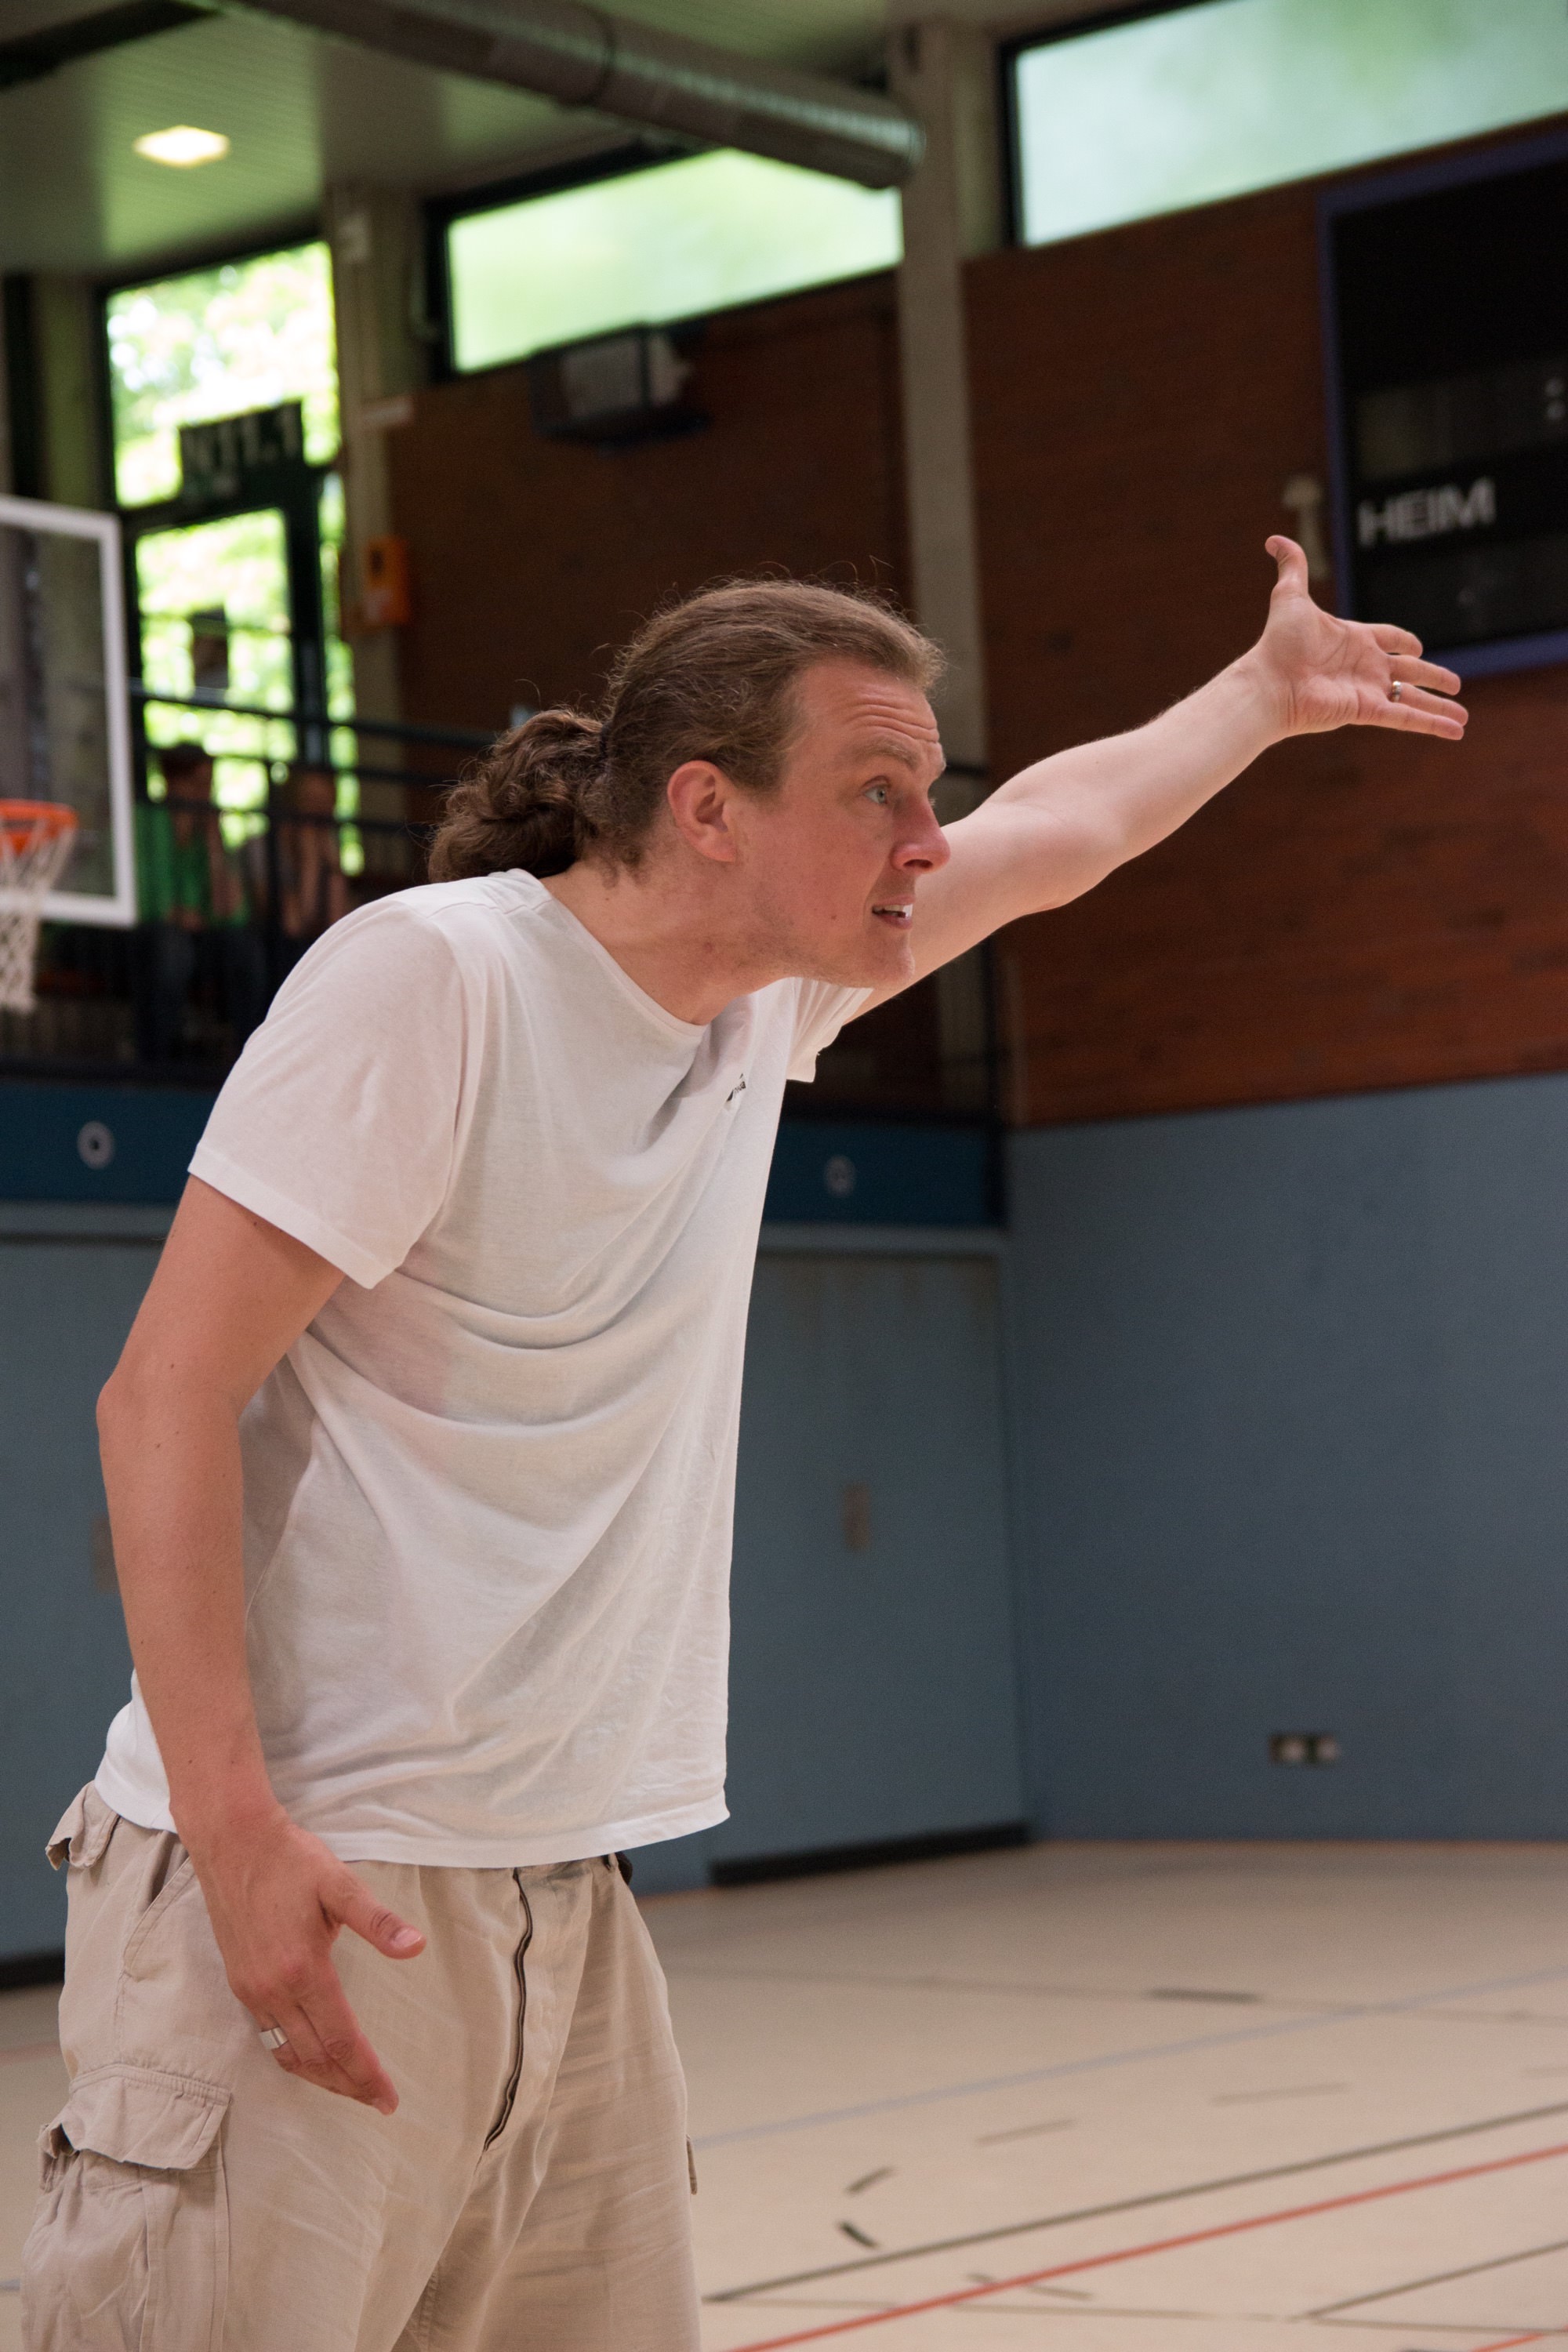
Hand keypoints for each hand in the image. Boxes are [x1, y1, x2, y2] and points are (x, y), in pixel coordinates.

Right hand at [188, 1807, 424, 2111]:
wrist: (232, 1843)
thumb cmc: (291, 1860)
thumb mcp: (340, 1883)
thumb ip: (377, 1921)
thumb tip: (416, 1947)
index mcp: (302, 1969)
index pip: (340, 2038)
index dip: (366, 2072)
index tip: (388, 2098)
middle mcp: (273, 1989)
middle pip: (314, 2057)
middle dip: (347, 2084)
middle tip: (377, 2101)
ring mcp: (252, 1990)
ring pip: (288, 2052)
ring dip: (320, 2076)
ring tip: (350, 2088)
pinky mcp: (240, 1983)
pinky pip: (268, 2036)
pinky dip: (294, 2056)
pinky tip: (311, 2056)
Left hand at [1246, 536, 1467, 742]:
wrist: (1268, 682)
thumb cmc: (1278, 643)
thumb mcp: (1290, 597)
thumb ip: (1292, 566)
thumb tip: (1274, 538)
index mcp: (1354, 640)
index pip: (1388, 639)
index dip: (1404, 641)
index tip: (1417, 646)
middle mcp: (1363, 667)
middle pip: (1409, 671)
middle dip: (1433, 677)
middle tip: (1455, 684)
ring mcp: (1366, 690)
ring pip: (1412, 698)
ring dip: (1439, 707)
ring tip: (1462, 717)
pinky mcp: (1366, 711)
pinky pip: (1406, 718)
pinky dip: (1431, 724)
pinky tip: (1455, 731)